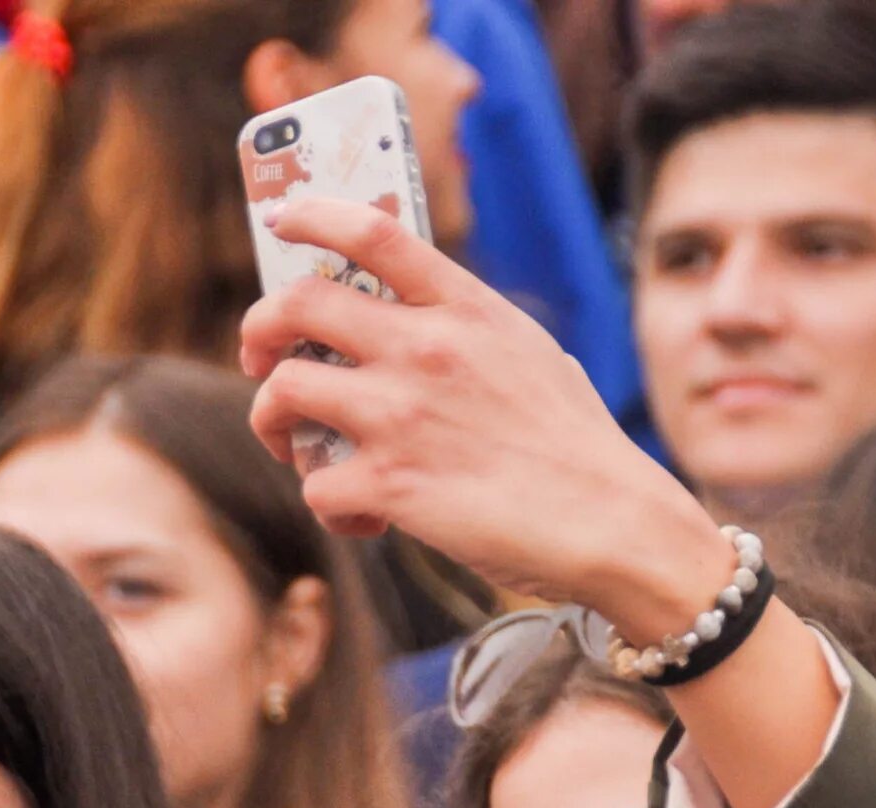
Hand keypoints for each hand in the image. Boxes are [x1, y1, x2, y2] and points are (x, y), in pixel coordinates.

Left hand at [238, 198, 730, 631]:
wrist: (616, 525)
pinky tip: (365, 516)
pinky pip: (315, 485)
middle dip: (259, 329)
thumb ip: (473, 334)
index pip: (370, 231)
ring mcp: (401, 415)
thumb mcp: (537, 357)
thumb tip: (425, 332)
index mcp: (467, 309)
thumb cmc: (585, 451)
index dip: (311, 214)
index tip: (282, 219)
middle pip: (295, 304)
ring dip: (274, 421)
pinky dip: (330, 505)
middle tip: (262, 357)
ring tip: (297, 446)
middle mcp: (426, 349)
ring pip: (283, 392)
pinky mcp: (390, 485)